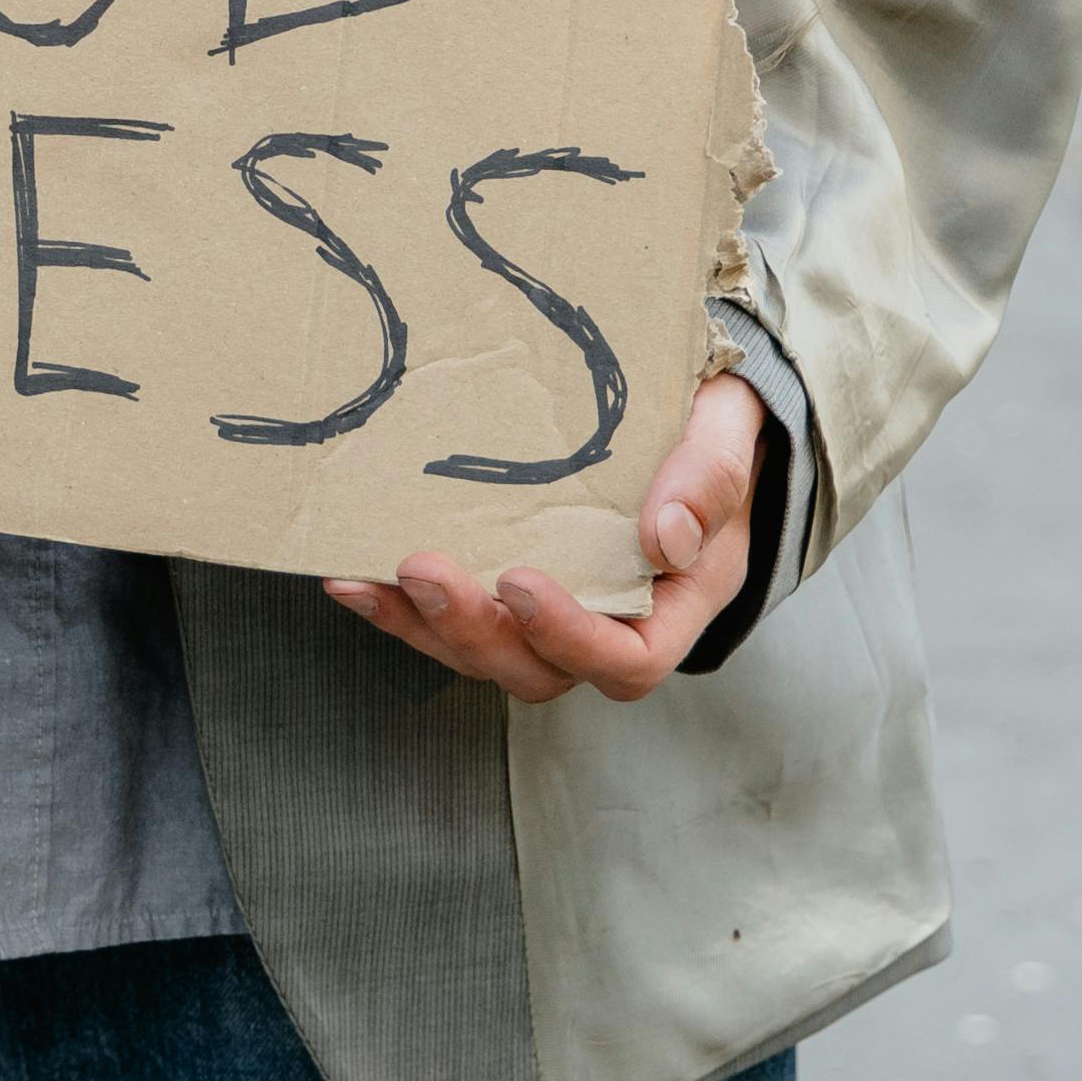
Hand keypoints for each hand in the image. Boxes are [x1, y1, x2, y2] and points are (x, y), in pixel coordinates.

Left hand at [323, 370, 769, 707]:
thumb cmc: (716, 424)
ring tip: (372, 578)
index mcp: (681, 601)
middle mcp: (618, 621)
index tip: (519, 581)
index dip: (570, 637)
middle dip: (477, 633)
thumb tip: (667, 538)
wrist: (694, 409)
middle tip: (424, 572)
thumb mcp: (728, 433)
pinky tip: (354, 576)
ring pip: (490, 654)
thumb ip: (709, 477)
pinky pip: (457, 619)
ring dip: (426, 627)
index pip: (630, 660)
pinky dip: (403, 607)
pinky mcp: (512, 588)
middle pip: (544, 671)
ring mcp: (561, 608)